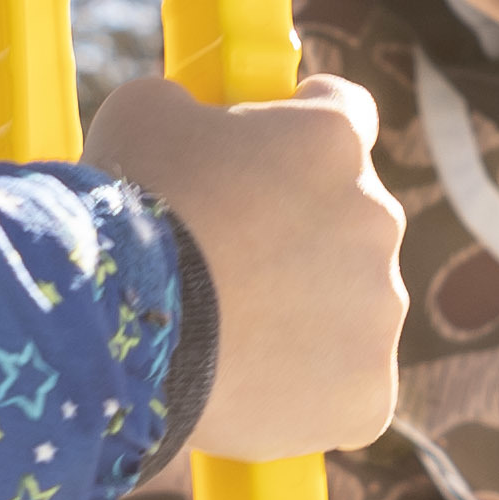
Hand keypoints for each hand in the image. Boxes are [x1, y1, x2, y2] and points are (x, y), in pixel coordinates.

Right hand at [94, 64, 404, 460]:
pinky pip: (347, 387)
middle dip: (299, 237)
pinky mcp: (369, 392)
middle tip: (228, 265)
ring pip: (349, 308)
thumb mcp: (144, 114)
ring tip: (224, 333)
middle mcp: (376, 218)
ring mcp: (380, 310)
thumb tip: (189, 114)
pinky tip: (248, 387)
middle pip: (349, 221)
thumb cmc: (128, 211)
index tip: (272, 159)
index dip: (302, 136)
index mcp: (332, 138)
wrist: (118, 327)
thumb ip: (191, 107)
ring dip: (304, 314)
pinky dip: (308, 391)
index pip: (345, 114)